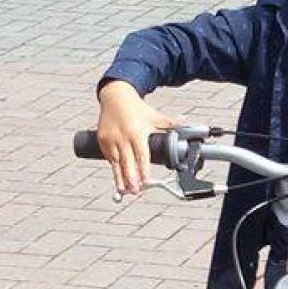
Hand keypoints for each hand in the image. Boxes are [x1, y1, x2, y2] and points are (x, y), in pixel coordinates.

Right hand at [96, 80, 178, 194]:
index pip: (142, 155)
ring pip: (115, 163)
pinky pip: (108, 157)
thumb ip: (169, 123)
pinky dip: (113, 168)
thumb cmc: (137, 108)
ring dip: (120, 177)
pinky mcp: (102, 140)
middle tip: (135, 191)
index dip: (143, 169)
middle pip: (127, 162)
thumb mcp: (154, 116)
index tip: (146, 181)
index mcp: (137, 133)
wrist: (115, 97)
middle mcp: (123, 138)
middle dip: (131, 178)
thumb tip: (186, 122)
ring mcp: (110, 140)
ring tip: (125, 190)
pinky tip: (118, 178)